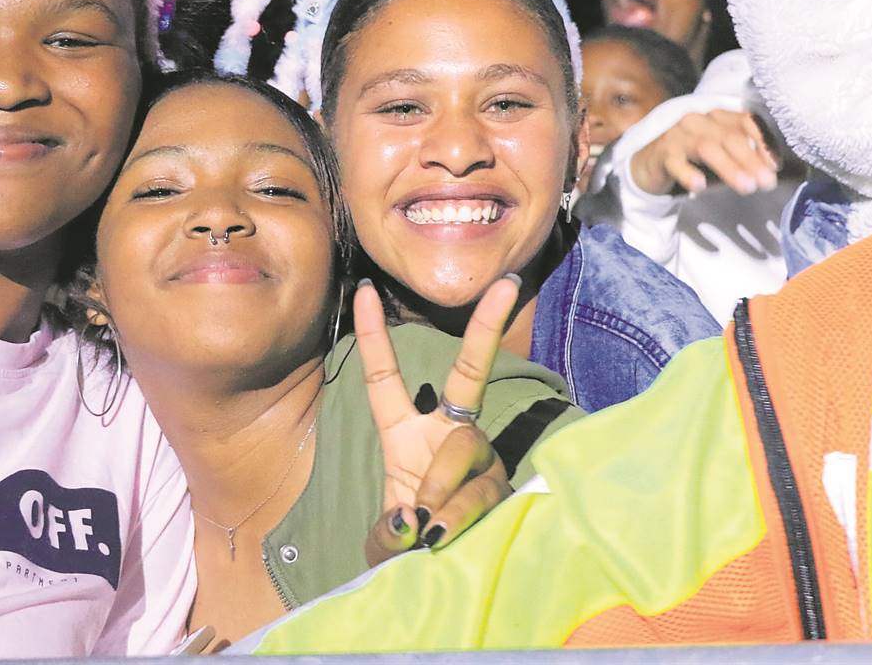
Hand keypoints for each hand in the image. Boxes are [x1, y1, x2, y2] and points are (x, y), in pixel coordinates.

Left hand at [356, 276, 515, 564]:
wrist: (446, 587)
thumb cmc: (408, 553)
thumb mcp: (384, 543)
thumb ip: (388, 531)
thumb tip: (415, 520)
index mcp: (407, 436)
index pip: (386, 380)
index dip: (375, 336)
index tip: (364, 290)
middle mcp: (450, 437)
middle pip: (469, 373)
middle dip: (487, 327)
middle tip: (507, 285)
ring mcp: (483, 460)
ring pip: (466, 444)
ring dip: (443, 480)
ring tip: (427, 525)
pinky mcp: (505, 489)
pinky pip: (483, 487)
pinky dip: (459, 511)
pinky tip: (442, 532)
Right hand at [629, 109, 778, 197]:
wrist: (651, 166)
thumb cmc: (696, 162)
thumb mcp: (728, 161)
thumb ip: (756, 164)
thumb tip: (797, 173)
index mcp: (718, 117)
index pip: (746, 121)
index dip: (763, 141)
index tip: (776, 166)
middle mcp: (699, 120)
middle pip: (730, 136)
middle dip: (751, 160)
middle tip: (767, 183)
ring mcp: (678, 134)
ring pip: (706, 147)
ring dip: (729, 167)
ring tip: (746, 187)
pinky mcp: (662, 153)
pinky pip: (676, 162)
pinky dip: (688, 173)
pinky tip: (700, 187)